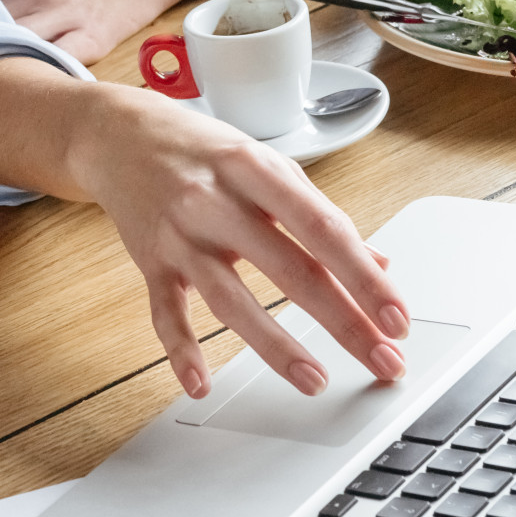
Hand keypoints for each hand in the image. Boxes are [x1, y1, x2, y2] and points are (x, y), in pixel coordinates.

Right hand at [72, 83, 407, 398]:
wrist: (117, 132)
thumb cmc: (201, 150)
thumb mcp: (264, 164)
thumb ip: (316, 212)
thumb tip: (376, 262)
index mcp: (255, 169)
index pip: (323, 228)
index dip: (365, 276)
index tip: (398, 317)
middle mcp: (215, 200)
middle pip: (289, 268)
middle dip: (343, 320)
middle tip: (383, 360)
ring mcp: (179, 233)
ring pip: (230, 298)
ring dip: (276, 345)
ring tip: (315, 381)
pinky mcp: (149, 260)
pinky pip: (164, 313)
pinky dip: (181, 351)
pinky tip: (201, 384)